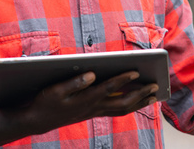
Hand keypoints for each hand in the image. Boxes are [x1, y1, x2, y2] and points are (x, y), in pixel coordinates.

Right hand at [24, 71, 158, 133]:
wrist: (38, 121)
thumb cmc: (46, 101)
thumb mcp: (55, 90)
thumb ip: (75, 81)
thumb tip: (92, 73)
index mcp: (85, 99)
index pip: (109, 88)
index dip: (123, 79)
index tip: (136, 72)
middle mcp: (94, 107)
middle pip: (123, 102)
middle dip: (140, 94)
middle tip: (155, 85)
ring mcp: (95, 112)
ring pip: (122, 109)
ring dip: (139, 102)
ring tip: (153, 95)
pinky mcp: (94, 112)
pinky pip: (117, 111)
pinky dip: (130, 105)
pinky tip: (137, 99)